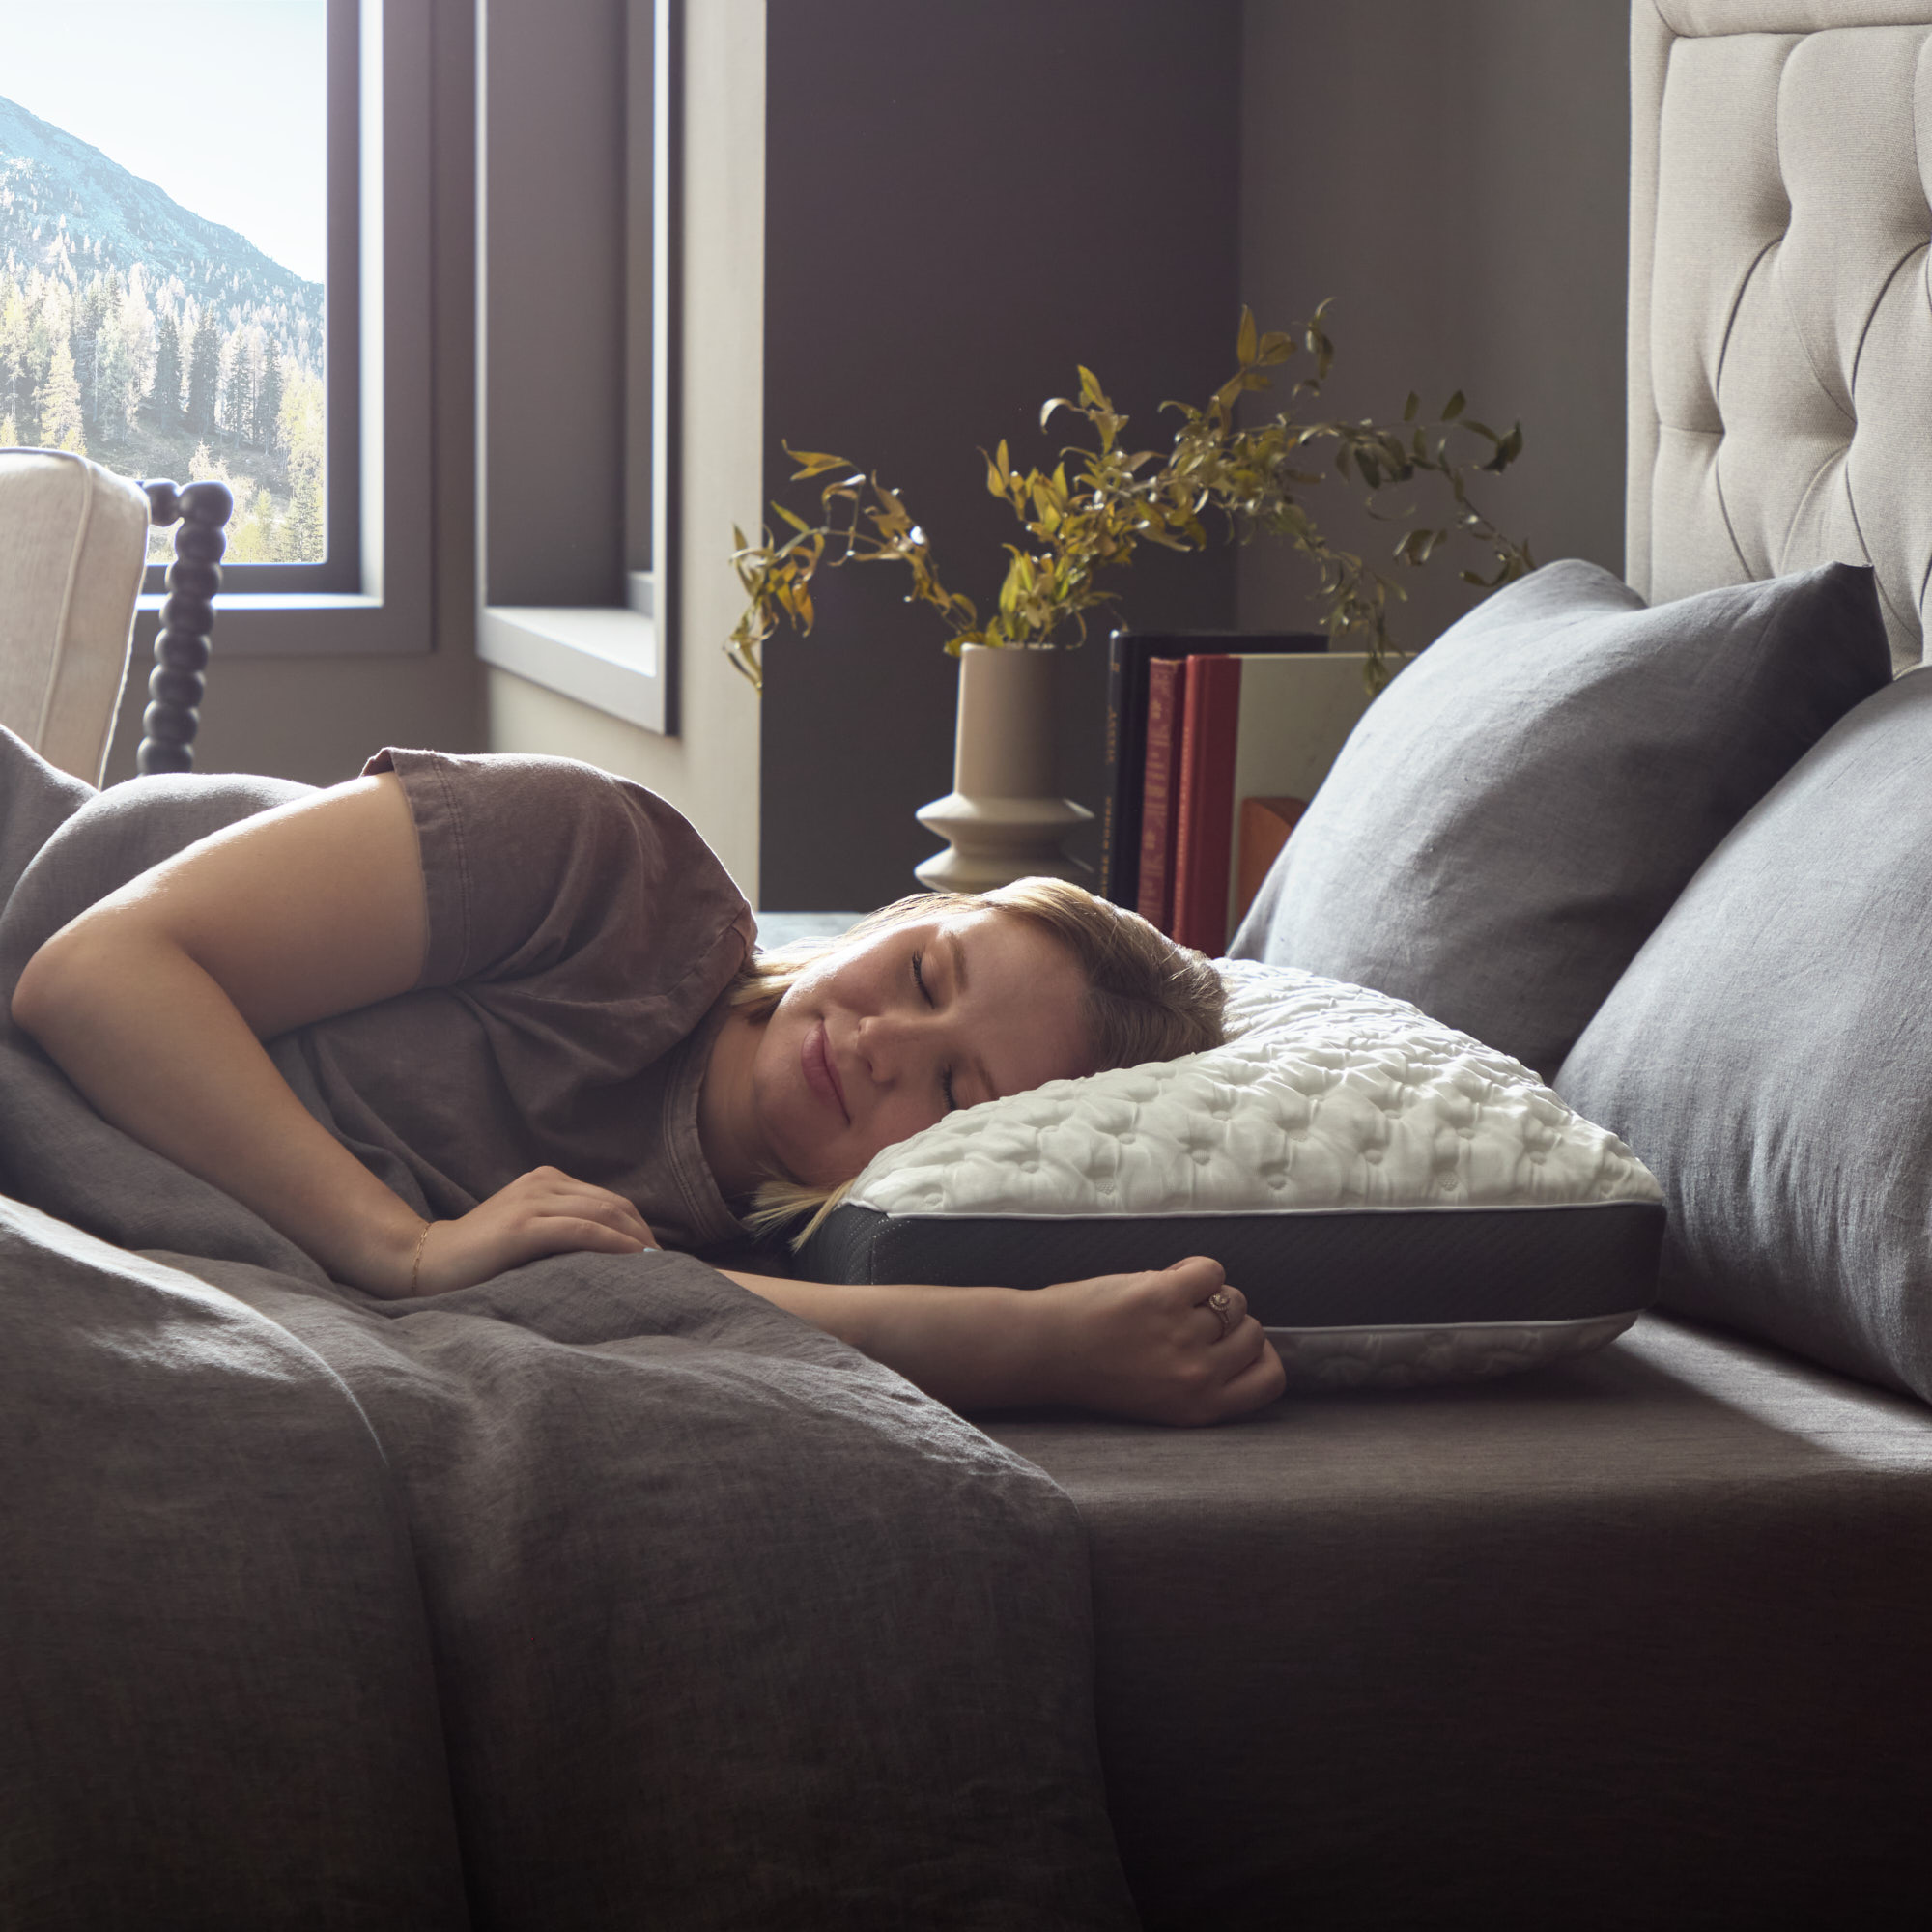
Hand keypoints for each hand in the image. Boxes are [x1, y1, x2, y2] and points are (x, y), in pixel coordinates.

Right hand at [402, 1166, 657, 1296]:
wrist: (427, 1260)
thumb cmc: (480, 1256)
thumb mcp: (526, 1231)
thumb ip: (560, 1228)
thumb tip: (609, 1251)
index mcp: (545, 1180)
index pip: (608, 1200)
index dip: (637, 1225)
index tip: (655, 1254)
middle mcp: (543, 1183)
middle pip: (612, 1204)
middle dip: (643, 1233)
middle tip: (663, 1264)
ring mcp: (533, 1201)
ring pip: (602, 1214)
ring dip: (635, 1240)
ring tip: (654, 1266)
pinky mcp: (523, 1226)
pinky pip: (582, 1231)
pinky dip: (614, 1244)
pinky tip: (633, 1260)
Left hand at [1034, 1256, 1285, 1424]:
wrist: (1045, 1352)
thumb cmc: (1096, 1374)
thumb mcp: (1164, 1399)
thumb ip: (1204, 1378)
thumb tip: (1239, 1333)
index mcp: (1202, 1407)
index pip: (1271, 1381)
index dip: (1260, 1357)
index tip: (1239, 1345)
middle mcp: (1200, 1375)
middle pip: (1254, 1333)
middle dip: (1231, 1321)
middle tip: (1193, 1317)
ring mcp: (1184, 1334)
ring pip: (1233, 1299)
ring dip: (1208, 1294)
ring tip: (1172, 1299)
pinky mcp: (1165, 1295)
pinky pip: (1210, 1270)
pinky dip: (1194, 1269)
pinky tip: (1168, 1278)